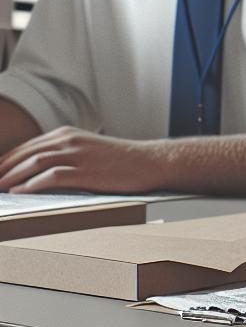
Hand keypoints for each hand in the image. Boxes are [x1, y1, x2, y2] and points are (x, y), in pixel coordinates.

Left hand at [0, 127, 166, 193]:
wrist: (151, 161)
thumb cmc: (121, 160)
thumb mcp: (88, 150)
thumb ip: (65, 154)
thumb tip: (38, 171)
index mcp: (67, 134)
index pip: (26, 147)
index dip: (5, 162)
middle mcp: (70, 140)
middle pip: (25, 153)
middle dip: (2, 169)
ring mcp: (79, 155)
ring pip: (34, 163)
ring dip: (11, 176)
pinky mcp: (87, 171)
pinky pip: (52, 176)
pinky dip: (32, 184)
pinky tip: (20, 192)